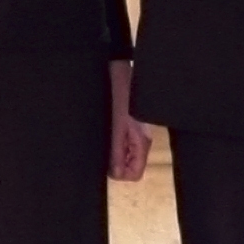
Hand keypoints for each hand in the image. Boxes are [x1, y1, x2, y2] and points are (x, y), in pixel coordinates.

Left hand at [107, 60, 152, 180]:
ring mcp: (134, 133)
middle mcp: (140, 140)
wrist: (118, 70)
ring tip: (103, 138)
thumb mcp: (117, 126)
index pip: (134, 174)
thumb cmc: (119, 95)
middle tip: (103, 149)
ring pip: (124, 156)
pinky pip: (121, 144)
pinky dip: (111, 143)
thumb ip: (117, 151)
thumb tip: (115, 174)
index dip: (119, 173)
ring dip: (112, 153)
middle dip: (114, 163)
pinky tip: (104, 132)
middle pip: (129, 166)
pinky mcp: (127, 126)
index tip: (106, 162)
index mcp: (141, 142)